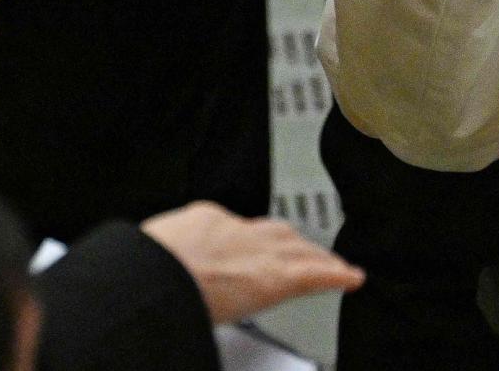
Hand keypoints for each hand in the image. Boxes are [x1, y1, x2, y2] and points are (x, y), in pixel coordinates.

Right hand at [140, 203, 364, 324]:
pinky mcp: (278, 277)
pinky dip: (337, 275)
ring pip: (299, 249)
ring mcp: (259, 251)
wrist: (156, 274)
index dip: (244, 241)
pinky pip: (317, 274)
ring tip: (331, 264)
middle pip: (275, 232)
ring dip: (315, 256)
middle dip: (289, 242)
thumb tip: (152, 272)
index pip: (233, 228)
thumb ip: (163, 260)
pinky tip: (351, 278)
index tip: (243, 255)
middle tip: (303, 250)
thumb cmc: (147, 269)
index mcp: (204, 220)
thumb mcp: (150, 255)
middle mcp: (237, 229)